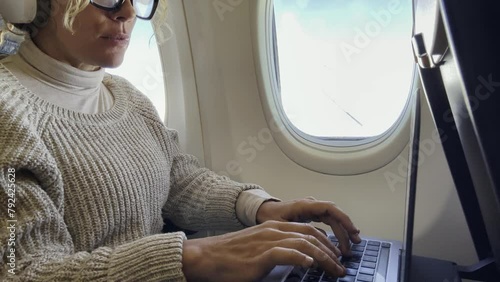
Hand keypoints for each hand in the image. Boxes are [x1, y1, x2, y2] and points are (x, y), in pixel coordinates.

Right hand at [182, 221, 346, 281]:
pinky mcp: (260, 255)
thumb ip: (277, 249)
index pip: (308, 230)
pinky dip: (301, 258)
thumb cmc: (230, 255)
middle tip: (341, 266)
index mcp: (274, 228)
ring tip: (334, 270)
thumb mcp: (257, 247)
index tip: (336, 257)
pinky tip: (310, 265)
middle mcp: (274, 231)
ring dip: (324, 258)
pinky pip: (286, 253)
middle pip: (311, 235)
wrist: (207, 257)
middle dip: (331, 251)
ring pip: (304, 244)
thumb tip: (297, 259)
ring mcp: (267, 241)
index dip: (326, 243)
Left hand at [256, 197, 360, 255]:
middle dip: (346, 228)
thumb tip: (312, 240)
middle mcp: (311, 205)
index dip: (343, 219)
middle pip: (335, 214)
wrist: (262, 210)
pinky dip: (336, 230)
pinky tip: (342, 240)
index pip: (330, 209)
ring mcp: (313, 209)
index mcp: (305, 205)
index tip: (352, 231)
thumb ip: (294, 230)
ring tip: (350, 245)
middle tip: (354, 243)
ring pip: (333, 218)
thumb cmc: (269, 215)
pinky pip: (328, 221)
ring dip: (343, 230)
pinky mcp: (312, 214)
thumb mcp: (279, 224)